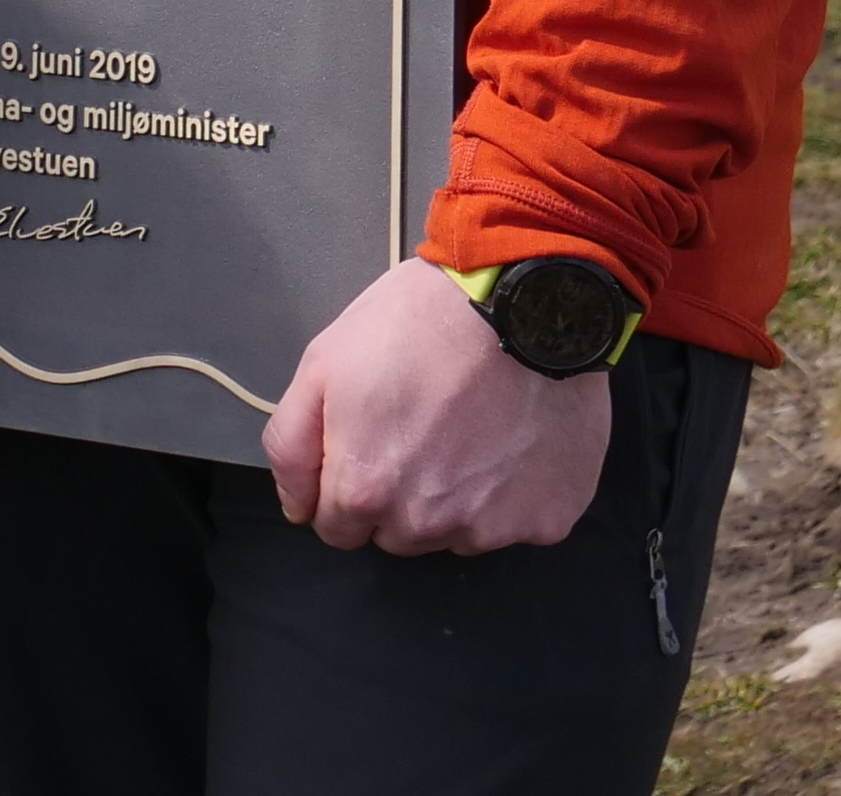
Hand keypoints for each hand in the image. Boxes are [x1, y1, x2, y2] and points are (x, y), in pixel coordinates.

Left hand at [264, 257, 613, 553]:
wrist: (523, 304)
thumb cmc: (420, 324)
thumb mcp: (323, 364)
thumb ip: (293, 446)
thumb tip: (296, 505)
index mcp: (367, 490)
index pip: (338, 529)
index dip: (347, 484)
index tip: (369, 444)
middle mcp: (428, 524)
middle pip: (397, 535)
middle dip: (399, 495)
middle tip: (421, 427)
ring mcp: (493, 528)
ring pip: (455, 534)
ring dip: (455, 498)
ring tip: (470, 428)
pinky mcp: (547, 519)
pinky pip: (516, 523)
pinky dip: (512, 493)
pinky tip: (511, 438)